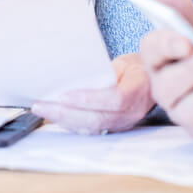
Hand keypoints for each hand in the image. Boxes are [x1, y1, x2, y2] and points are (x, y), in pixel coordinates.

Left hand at [30, 54, 153, 133]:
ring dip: (63, 120)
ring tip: (42, 110)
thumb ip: (105, 70)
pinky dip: (69, 123)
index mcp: (136, 92)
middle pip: (96, 119)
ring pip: (90, 127)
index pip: (113, 100)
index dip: (88, 99)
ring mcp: (122, 124)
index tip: (64, 95)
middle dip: (65, 113)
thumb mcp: (124, 62)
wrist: (151, 83)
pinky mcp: (113, 128)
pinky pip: (89, 129)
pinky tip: (53, 116)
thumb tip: (76, 73)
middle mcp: (130, 113)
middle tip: (41, 105)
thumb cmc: (135, 69)